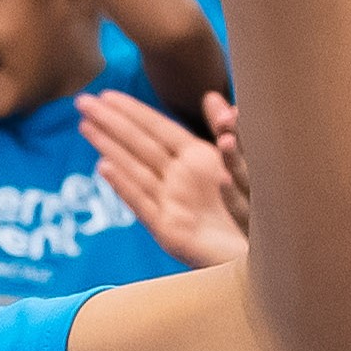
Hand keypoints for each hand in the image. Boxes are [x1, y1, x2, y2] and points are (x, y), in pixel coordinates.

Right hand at [77, 89, 249, 267]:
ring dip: (110, 148)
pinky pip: (144, 206)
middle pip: (139, 145)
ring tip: (85, 126)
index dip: (131, 111)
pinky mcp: (171, 233)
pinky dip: (125, 186)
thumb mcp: (245, 164)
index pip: (156, 129)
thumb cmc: (258, 212)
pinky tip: (105, 168)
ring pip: (134, 170)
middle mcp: (179, 181)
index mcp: (195, 161)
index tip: (105, 93)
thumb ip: (229, 130)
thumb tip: (212, 96)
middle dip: (110, 123)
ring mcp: (172, 206)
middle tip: (81, 101)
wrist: (269, 256)